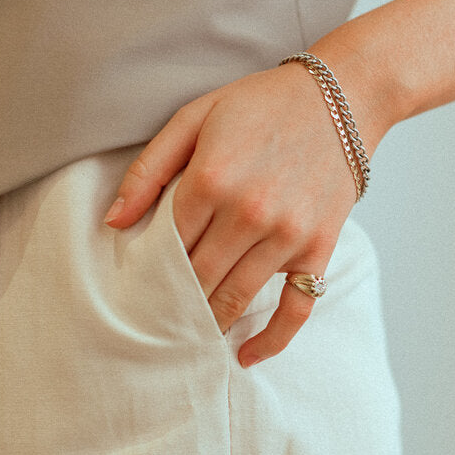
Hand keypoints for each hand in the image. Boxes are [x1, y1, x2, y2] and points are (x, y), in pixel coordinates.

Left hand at [103, 63, 361, 366]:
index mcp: (211, 179)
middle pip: (196, 277)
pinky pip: (298, 307)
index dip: (146, 268)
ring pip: (236, 297)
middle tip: (151, 321)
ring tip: (185, 335)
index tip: (133, 288)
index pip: (165, 243)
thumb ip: (150, 168)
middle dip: (170, 301)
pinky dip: (273, 339)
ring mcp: (287, 235)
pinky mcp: (319, 247)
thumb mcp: (195, 117)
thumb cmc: (262, 105)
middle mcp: (248, 213)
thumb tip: (114, 222)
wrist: (340, 98)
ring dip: (208, 321)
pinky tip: (247, 356)